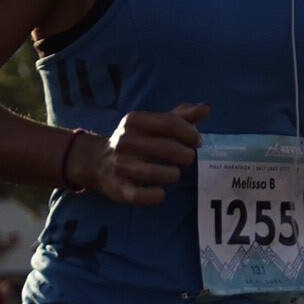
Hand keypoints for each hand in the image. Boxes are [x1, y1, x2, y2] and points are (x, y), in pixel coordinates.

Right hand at [78, 102, 207, 206]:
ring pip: (157, 173)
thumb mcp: (154, 124)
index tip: (196, 142)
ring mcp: (121, 165)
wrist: (97, 162)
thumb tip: (206, 107)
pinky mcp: (119, 188)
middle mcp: (125, 141)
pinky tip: (160, 192)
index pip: (171, 123)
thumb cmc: (136, 140)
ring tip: (174, 173)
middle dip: (185, 155)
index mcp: (135, 121)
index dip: (190, 133)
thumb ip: (181, 116)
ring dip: (173, 174)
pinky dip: (156, 195)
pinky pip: (141, 196)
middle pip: (167, 148)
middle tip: (187, 158)